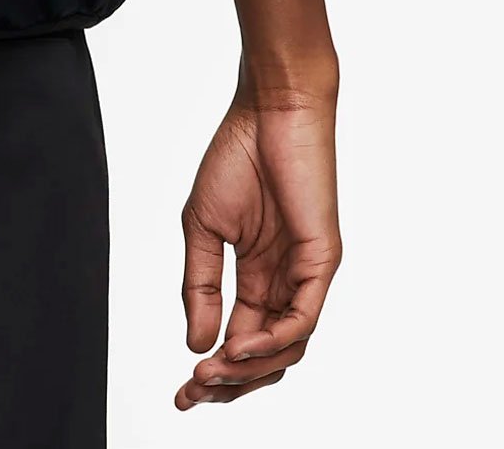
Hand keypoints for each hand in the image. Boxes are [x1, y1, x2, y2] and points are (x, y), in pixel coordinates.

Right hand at [175, 75, 340, 408]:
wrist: (267, 111)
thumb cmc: (237, 156)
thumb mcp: (202, 228)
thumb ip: (201, 285)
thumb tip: (196, 343)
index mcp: (257, 275)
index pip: (239, 338)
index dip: (213, 371)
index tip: (181, 392)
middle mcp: (285, 282)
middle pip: (266, 355)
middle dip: (231, 382)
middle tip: (194, 391)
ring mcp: (306, 274)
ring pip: (287, 346)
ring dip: (250, 367)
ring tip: (213, 370)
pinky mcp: (322, 261)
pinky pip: (304, 316)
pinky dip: (273, 338)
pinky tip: (239, 346)